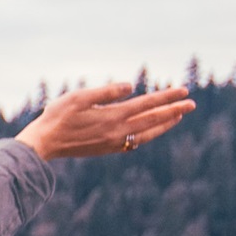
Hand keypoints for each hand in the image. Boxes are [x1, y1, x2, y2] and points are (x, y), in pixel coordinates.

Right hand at [15, 81, 194, 160]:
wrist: (44, 144)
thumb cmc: (57, 117)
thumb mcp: (78, 97)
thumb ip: (106, 92)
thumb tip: (131, 86)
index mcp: (113, 115)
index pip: (147, 103)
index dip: (166, 96)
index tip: (183, 90)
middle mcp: (118, 130)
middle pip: (153, 119)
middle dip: (174, 110)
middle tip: (191, 103)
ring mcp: (114, 142)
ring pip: (148, 132)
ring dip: (165, 124)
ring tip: (177, 117)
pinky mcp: (107, 148)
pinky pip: (136, 141)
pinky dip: (149, 134)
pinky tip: (151, 130)